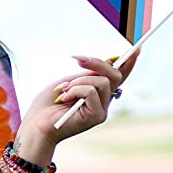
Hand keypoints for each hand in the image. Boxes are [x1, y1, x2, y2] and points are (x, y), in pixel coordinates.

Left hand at [16, 50, 139, 163]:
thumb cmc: (47, 104)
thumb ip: (88, 74)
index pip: (118, 76)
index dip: (128, 63)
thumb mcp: (69, 82)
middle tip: (77, 59)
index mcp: (97, 93)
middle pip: (115, 75)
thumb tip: (109, 61)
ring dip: (78, 81)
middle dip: (96, 63)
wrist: (36, 124)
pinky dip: (74, 90)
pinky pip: (91, 92)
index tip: (137, 48)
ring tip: (63, 91)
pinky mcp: (96, 117)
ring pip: (102, 82)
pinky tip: (63, 99)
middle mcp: (103, 102)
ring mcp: (101, 110)